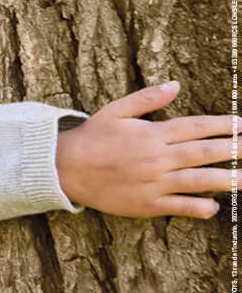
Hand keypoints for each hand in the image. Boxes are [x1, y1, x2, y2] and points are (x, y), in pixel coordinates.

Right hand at [55, 80, 237, 218]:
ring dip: (227, 180)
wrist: (68, 168)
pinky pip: (181, 207)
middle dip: (233, 150)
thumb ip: (147, 98)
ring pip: (199, 181)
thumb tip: (174, 85)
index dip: (222, 125)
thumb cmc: (93, 136)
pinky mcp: (149, 204)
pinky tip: (215, 205)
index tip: (241, 124)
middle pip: (204, 153)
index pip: (195, 127)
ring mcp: (155, 183)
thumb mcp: (116, 110)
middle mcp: (157, 158)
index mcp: (151, 133)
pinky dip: (201, 207)